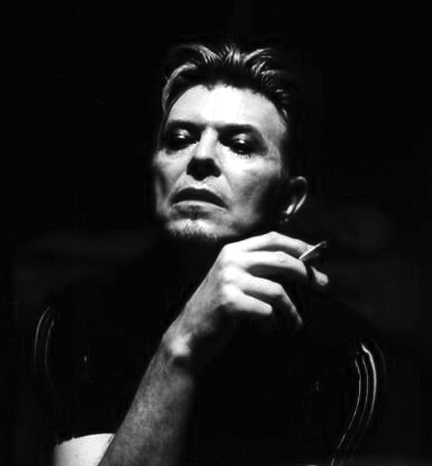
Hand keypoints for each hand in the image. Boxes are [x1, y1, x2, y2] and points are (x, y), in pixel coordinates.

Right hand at [164, 231, 328, 369]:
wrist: (190, 333)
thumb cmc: (218, 308)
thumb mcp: (235, 279)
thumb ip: (259, 268)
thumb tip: (302, 266)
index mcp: (234, 251)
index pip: (272, 239)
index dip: (298, 245)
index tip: (316, 255)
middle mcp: (231, 260)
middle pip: (281, 260)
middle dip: (306, 273)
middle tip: (322, 285)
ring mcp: (229, 280)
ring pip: (277, 290)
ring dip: (292, 311)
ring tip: (295, 323)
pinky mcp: (230, 302)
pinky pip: (267, 311)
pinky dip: (272, 324)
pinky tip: (266, 330)